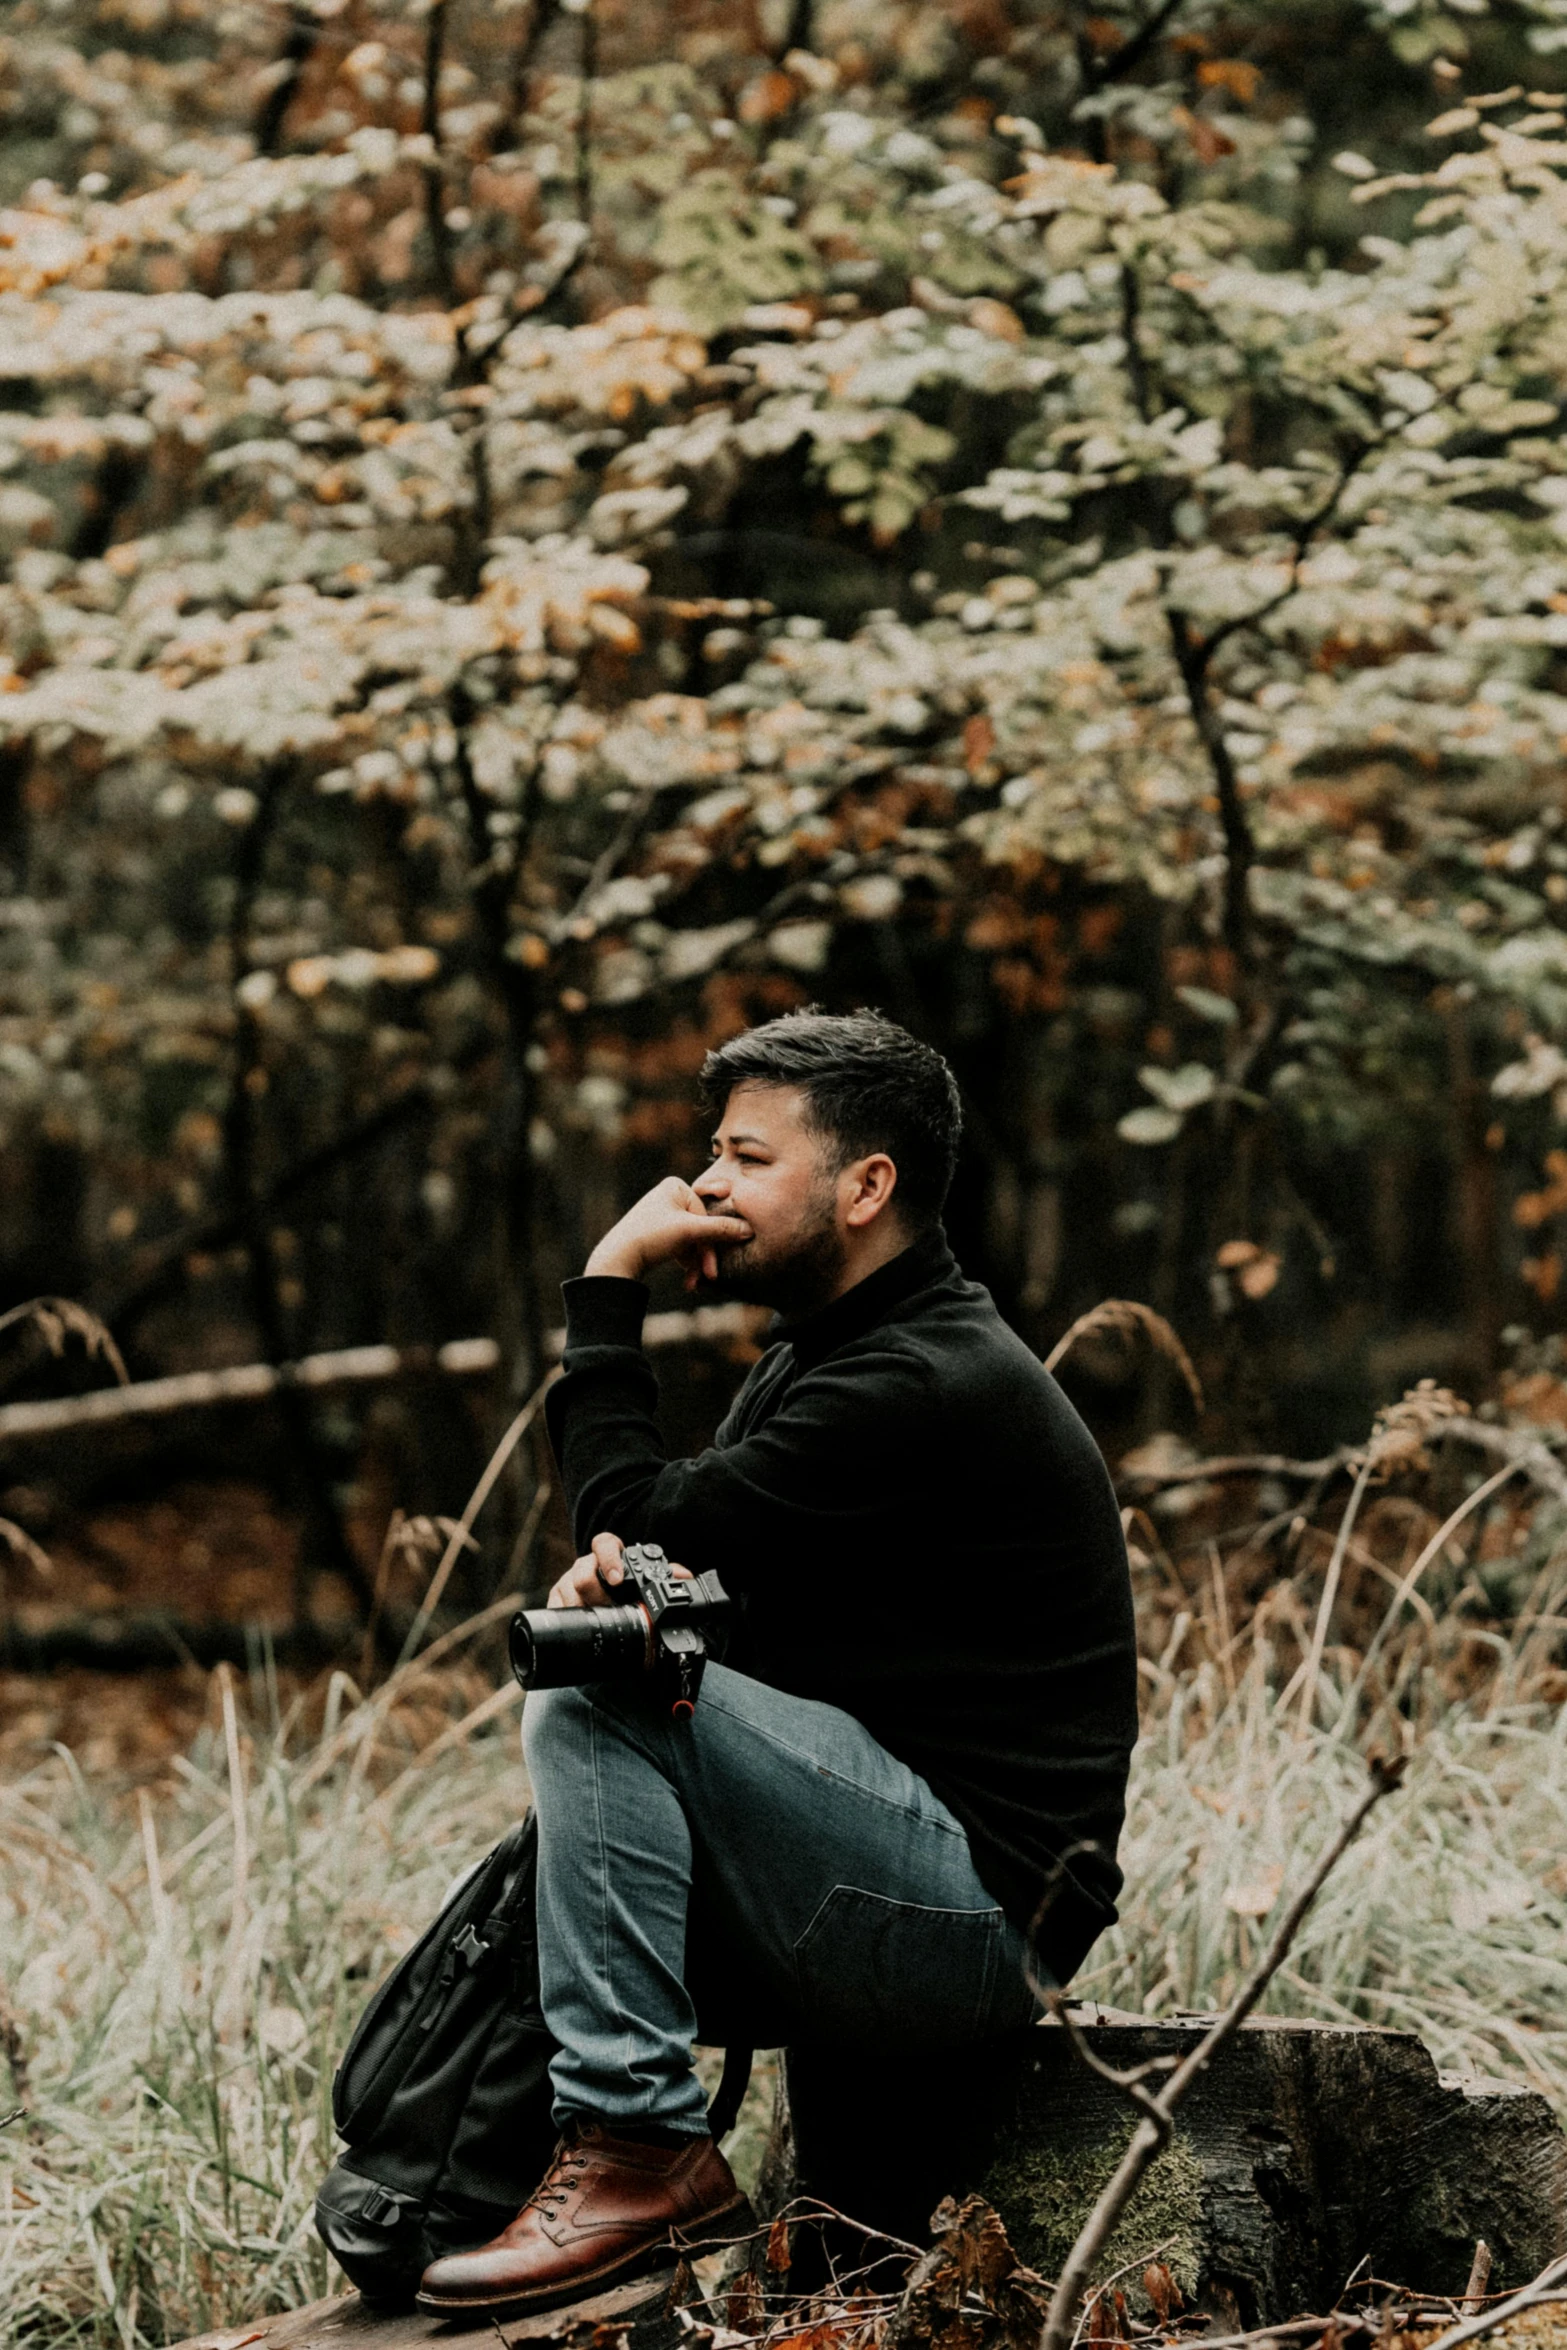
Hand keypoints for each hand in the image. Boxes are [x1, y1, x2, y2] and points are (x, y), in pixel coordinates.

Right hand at [546, 1530, 690, 1609]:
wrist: (609, 1600)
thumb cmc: (628, 1588)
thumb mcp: (646, 1581)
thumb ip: (667, 1575)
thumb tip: (684, 1576)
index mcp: (609, 1555)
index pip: (604, 1544)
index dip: (609, 1558)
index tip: (616, 1579)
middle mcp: (587, 1564)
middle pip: (583, 1574)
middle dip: (597, 1596)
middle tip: (610, 1610)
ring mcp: (569, 1580)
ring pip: (569, 1592)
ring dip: (584, 1610)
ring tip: (598, 1623)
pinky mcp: (557, 1597)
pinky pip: (556, 1608)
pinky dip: (568, 1620)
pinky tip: (579, 1627)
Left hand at [584, 1176, 749, 1287]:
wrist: (618, 1260)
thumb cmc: (651, 1237)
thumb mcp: (690, 1232)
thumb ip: (721, 1230)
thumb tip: (749, 1229)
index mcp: (675, 1186)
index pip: (705, 1214)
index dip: (710, 1239)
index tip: (713, 1260)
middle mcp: (668, 1197)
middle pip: (700, 1229)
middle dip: (704, 1255)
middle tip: (710, 1277)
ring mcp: (663, 1216)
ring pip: (692, 1241)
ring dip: (696, 1263)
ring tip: (694, 1283)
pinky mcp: (659, 1234)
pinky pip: (681, 1247)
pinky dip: (686, 1263)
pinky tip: (688, 1281)